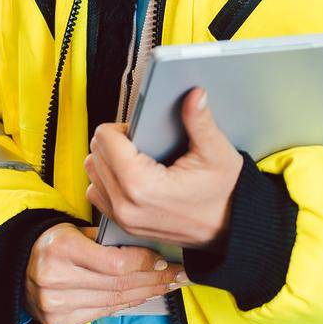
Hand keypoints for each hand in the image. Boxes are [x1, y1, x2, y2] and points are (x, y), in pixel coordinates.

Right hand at [23, 222, 184, 323]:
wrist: (18, 267)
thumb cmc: (54, 243)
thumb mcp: (75, 230)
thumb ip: (107, 240)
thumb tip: (150, 248)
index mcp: (61, 248)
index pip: (115, 263)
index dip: (145, 263)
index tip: (164, 261)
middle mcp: (56, 279)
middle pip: (118, 284)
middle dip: (154, 280)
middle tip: (178, 276)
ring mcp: (55, 304)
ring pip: (114, 301)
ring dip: (145, 294)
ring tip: (166, 287)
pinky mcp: (58, 321)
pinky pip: (102, 312)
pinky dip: (126, 305)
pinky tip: (142, 296)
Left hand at [84, 87, 242, 250]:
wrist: (230, 229)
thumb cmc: (225, 194)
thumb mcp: (217, 153)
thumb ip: (200, 121)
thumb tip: (195, 94)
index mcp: (142, 186)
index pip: (105, 140)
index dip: (121, 127)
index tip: (141, 131)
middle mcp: (126, 206)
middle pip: (96, 154)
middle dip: (114, 142)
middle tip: (142, 142)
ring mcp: (123, 219)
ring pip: (93, 174)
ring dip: (108, 160)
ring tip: (136, 158)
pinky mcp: (124, 225)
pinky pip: (97, 193)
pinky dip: (108, 179)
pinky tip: (131, 174)